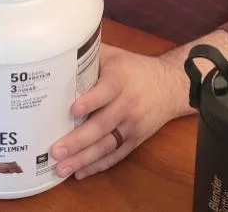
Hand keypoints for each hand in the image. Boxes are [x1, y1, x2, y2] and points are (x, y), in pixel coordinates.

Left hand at [50, 45, 184, 179]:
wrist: (171, 86)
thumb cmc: (135, 69)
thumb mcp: (114, 55)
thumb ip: (89, 55)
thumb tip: (58, 53)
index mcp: (119, 80)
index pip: (105, 92)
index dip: (90, 101)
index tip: (73, 110)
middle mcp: (127, 104)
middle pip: (102, 125)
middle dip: (78, 140)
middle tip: (56, 151)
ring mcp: (132, 125)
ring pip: (107, 145)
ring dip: (83, 159)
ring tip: (62, 169)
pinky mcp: (136, 139)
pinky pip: (116, 155)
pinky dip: (98, 166)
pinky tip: (80, 173)